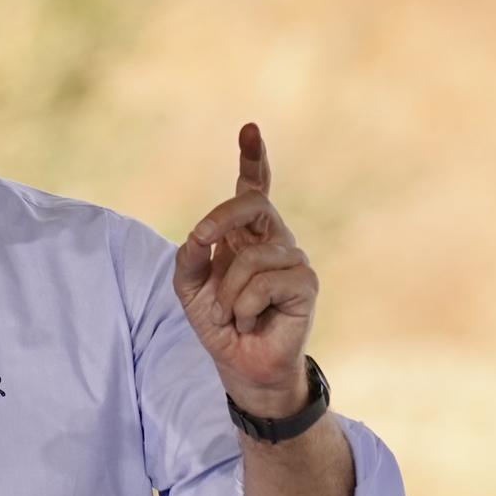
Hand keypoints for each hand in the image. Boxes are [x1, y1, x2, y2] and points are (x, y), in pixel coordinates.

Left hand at [172, 123, 317, 418]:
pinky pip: (263, 282)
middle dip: (221, 218)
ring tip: (234, 315)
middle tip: (200, 241)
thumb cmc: (220, 325)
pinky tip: (252, 321)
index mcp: (246, 235)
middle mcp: (273, 241)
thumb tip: (199, 237)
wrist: (242, 366)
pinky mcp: (305, 283)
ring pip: (249, 257)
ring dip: (228, 293)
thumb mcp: (190, 289)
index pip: (254, 189)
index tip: (249, 129)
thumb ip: (189, 258)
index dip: (253, 158)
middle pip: (253, 203)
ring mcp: (292, 260)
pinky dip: (245, 307)